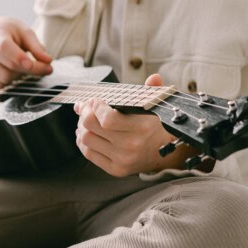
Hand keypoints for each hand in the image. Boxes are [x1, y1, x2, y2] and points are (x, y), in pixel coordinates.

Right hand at [0, 17, 52, 90]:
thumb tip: (48, 61)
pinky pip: (0, 85)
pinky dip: (10, 81)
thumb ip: (37, 47)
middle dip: (32, 69)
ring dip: (20, 75)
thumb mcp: (26, 33)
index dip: (18, 57)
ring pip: (6, 78)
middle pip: (11, 65)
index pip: (5, 46)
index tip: (30, 64)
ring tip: (21, 64)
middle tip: (47, 68)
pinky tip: (11, 70)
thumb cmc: (12, 32)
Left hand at [74, 74, 199, 176]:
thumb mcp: (157, 106)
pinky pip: (89, 154)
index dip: (95, 107)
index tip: (95, 100)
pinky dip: (82, 142)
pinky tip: (86, 133)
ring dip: (81, 127)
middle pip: (91, 127)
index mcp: (142, 128)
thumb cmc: (157, 126)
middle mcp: (131, 146)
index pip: (107, 119)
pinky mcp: (116, 169)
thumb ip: (154, 90)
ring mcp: (122, 159)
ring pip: (87, 140)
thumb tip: (153, 78)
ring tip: (85, 120)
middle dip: (85, 112)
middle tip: (86, 107)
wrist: (166, 154)